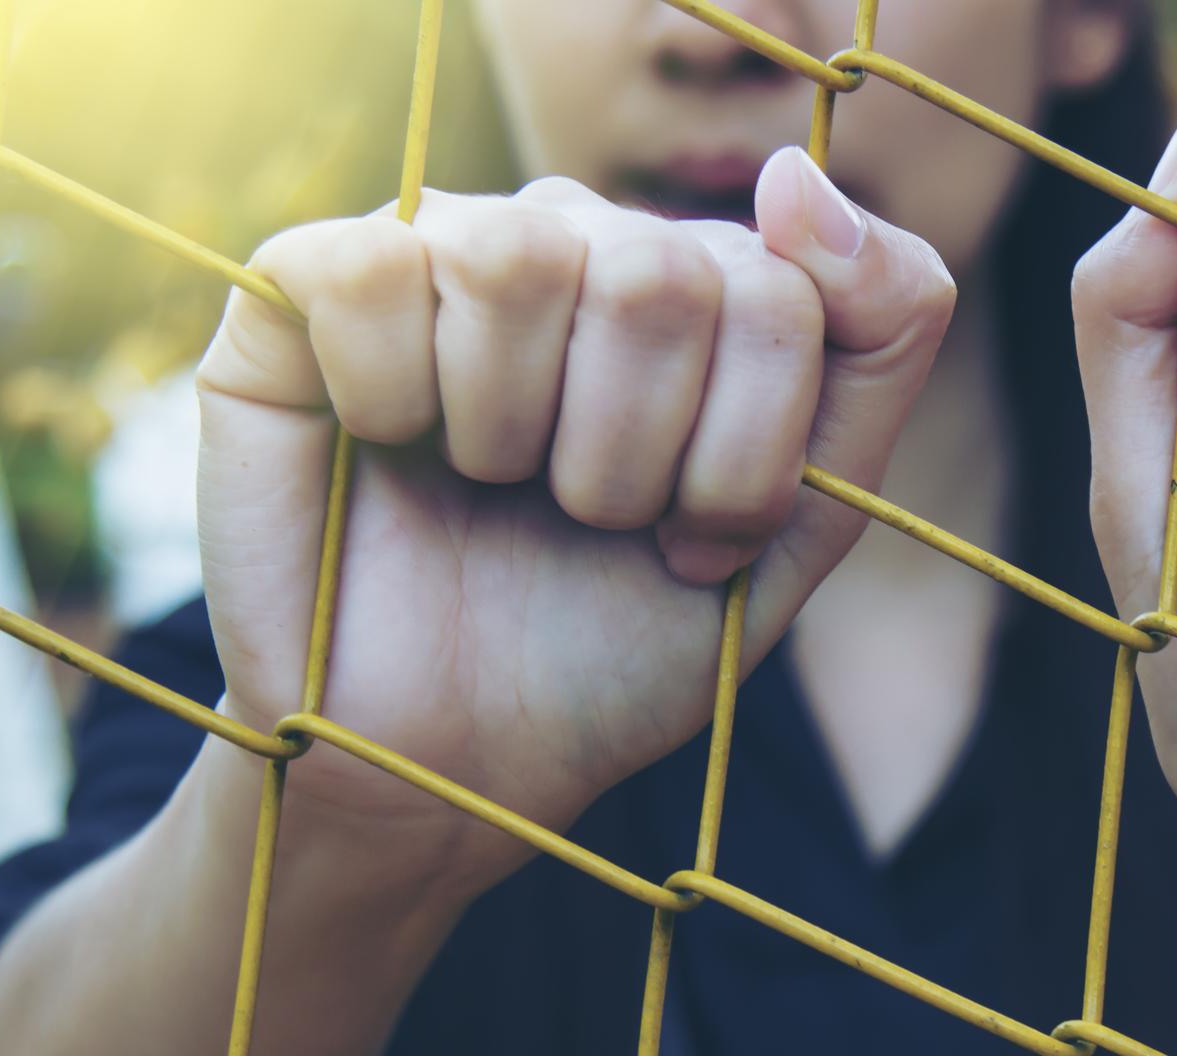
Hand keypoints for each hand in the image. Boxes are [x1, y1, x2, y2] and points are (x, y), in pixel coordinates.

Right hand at [195, 149, 953, 896]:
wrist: (452, 762)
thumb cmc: (618, 639)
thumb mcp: (798, 522)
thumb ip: (873, 346)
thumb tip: (797, 172)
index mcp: (696, 287)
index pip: (784, 293)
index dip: (748, 458)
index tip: (699, 544)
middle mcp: (573, 243)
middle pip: (660, 276)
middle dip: (637, 460)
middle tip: (589, 525)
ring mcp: (442, 252)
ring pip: (522, 259)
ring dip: (520, 436)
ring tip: (496, 490)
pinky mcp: (303, 285)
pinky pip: (374, 275)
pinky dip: (396, 403)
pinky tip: (394, 447)